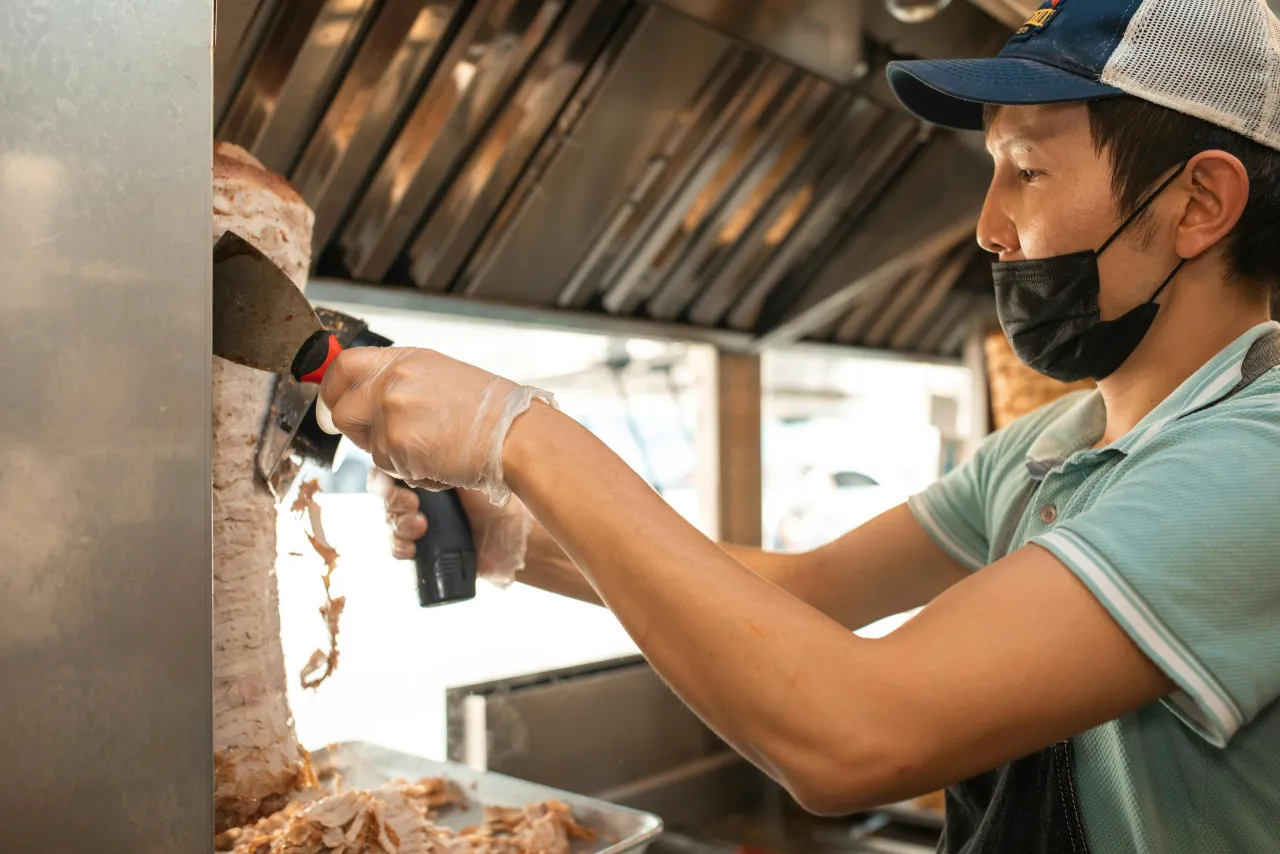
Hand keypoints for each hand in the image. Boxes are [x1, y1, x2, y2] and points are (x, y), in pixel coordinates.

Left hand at [317, 347, 553, 505]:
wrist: (514, 434)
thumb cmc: (491, 412)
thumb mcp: (441, 377)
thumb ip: (401, 383)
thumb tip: (367, 401)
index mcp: (405, 359)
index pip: (344, 365)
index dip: (330, 389)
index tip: (332, 406)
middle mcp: (392, 379)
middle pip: (342, 410)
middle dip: (355, 433)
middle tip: (381, 442)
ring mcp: (391, 410)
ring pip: (369, 446)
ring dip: (394, 456)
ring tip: (435, 449)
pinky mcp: (396, 443)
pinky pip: (389, 467)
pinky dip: (412, 471)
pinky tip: (441, 461)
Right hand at [368, 469, 532, 587]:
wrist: (515, 532)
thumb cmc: (498, 492)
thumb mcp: (471, 466)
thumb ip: (440, 457)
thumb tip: (417, 450)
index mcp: (425, 466)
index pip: (388, 466)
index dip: (386, 476)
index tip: (403, 482)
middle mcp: (419, 492)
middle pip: (384, 495)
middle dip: (393, 502)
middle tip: (413, 506)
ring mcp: (419, 519)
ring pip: (388, 521)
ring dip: (398, 525)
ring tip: (421, 527)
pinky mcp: (425, 546)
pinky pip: (397, 547)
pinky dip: (400, 547)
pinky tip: (414, 547)